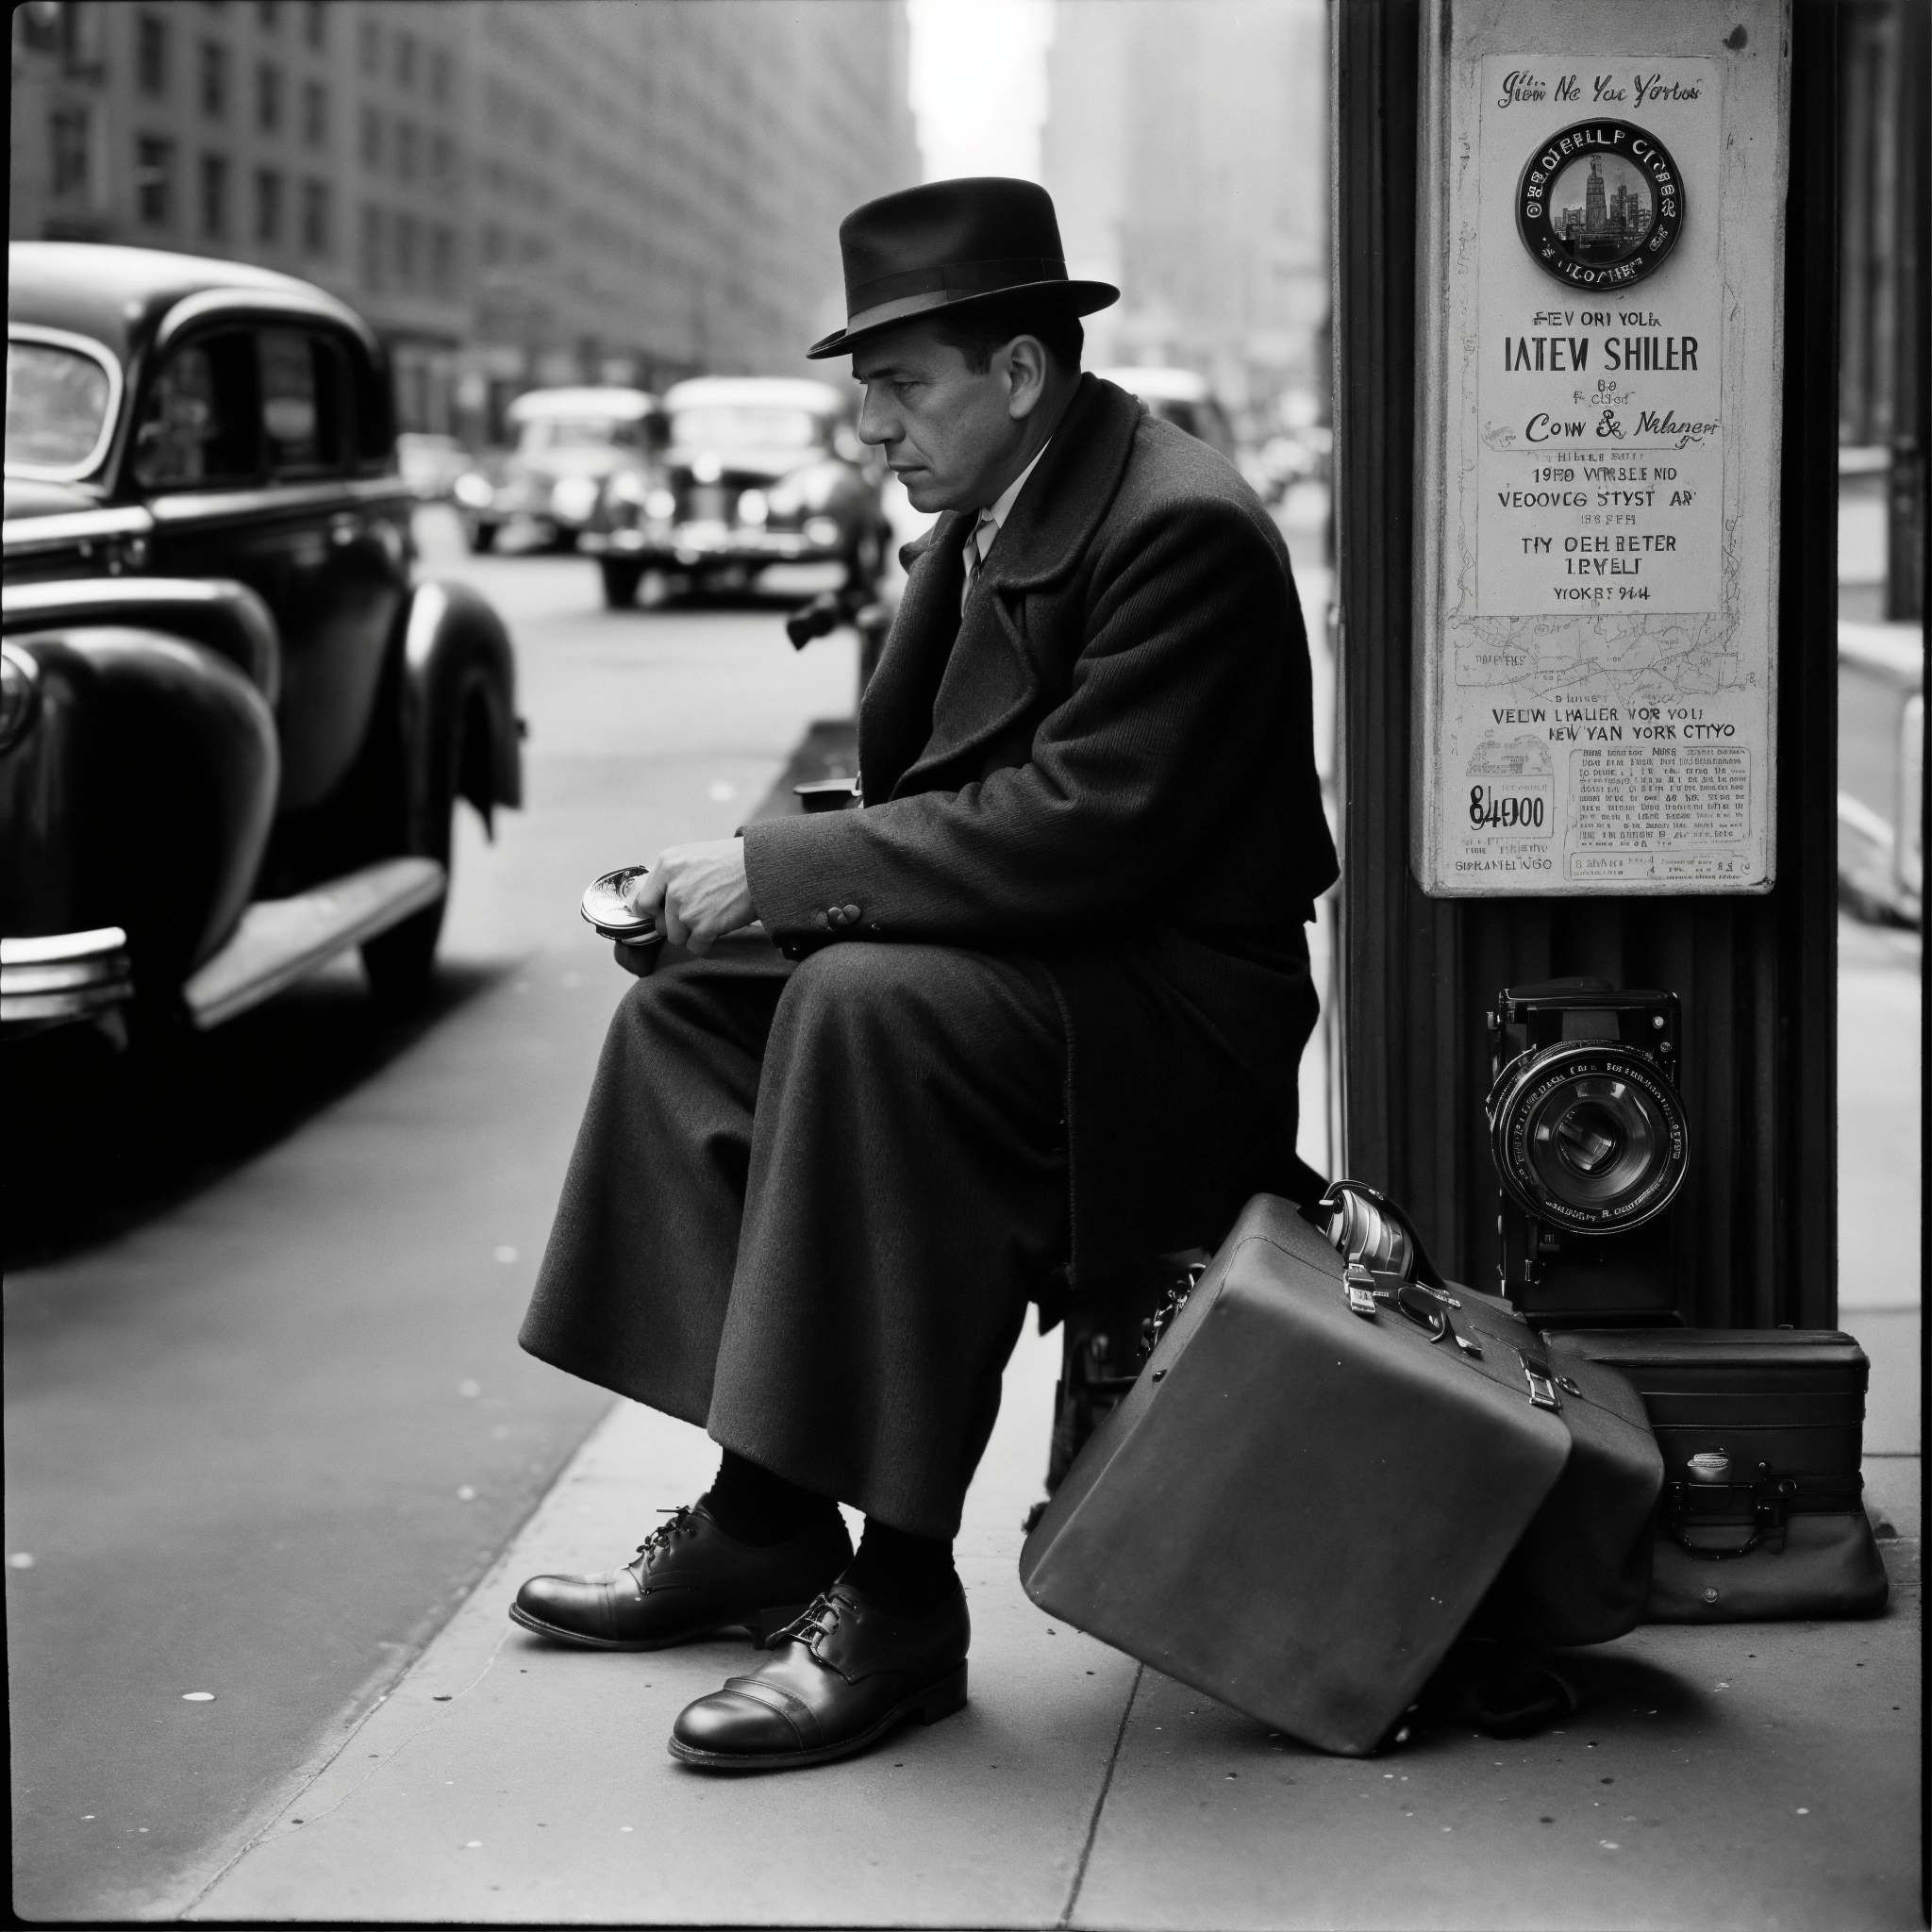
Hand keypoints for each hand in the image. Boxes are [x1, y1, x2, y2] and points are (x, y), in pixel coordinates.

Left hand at [630, 837, 755, 953]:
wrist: (765, 868)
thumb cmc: (733, 861)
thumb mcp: (694, 855)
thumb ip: (671, 875)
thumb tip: (652, 900)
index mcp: (667, 864)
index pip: (644, 901)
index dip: (656, 912)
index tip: (665, 915)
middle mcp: (672, 886)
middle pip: (661, 924)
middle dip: (678, 924)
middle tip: (700, 913)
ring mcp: (686, 908)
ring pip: (677, 938)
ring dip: (693, 934)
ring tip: (713, 917)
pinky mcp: (703, 926)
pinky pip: (696, 947)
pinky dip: (708, 942)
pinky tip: (720, 926)